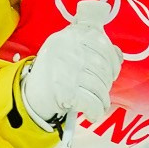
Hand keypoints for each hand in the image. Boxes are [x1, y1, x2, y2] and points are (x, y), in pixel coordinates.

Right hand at [18, 0, 121, 131]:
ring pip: (100, 87)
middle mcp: (67, 47)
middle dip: (106, 82)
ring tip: (96, 102)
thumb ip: (94, 45)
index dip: (112, 60)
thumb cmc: (56, 72)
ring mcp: (65, 69)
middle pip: (103, 67)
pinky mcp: (65, 91)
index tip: (110, 71)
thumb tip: (118, 55)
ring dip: (102, 100)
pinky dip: (95, 112)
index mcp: (70, 34)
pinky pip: (93, 103)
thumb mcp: (71, 49)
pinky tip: (92, 113)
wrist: (30, 96)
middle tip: (99, 90)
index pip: (102, 42)